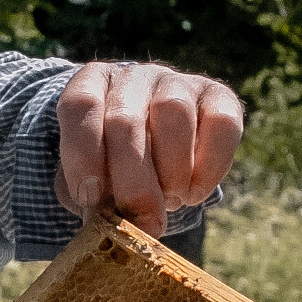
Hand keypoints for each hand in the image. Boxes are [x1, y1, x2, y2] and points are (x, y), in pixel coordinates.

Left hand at [56, 61, 243, 238]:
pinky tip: (195, 191)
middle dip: (131, 181)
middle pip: (124, 119)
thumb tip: (102, 226)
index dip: (83, 155)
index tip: (92, 199)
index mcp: (91, 85)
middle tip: (141, 218)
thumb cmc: (114, 164)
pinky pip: (221, 124)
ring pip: (173, 113)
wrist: (154, 145)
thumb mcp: (92, 177)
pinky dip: (210, 167)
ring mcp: (177, 81)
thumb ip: (91, 196)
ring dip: (171, 170)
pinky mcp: (219, 96)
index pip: (80, 106)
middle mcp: (132, 76)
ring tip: (170, 199)